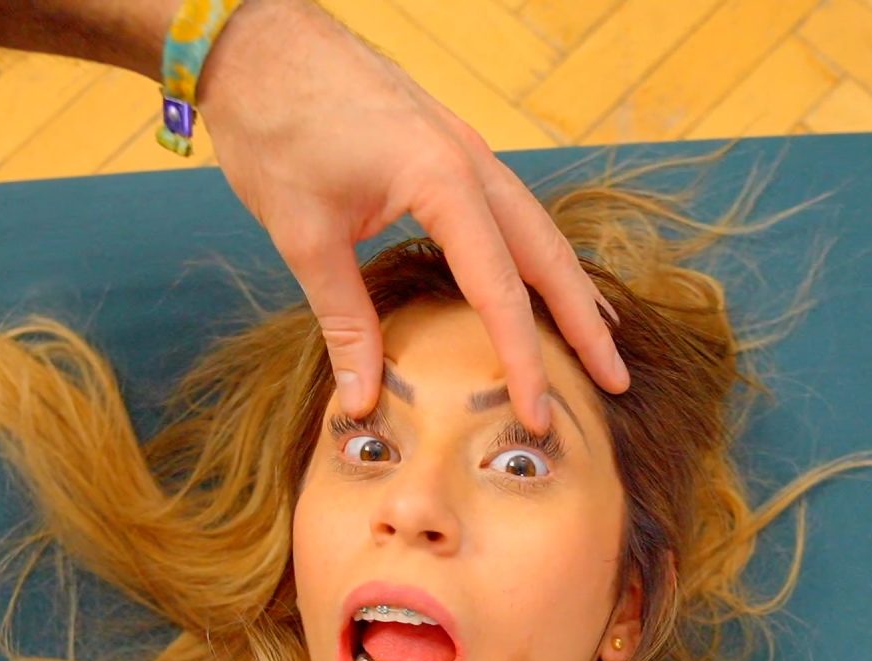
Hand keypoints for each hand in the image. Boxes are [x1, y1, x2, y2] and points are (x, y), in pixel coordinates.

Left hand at [193, 0, 628, 434]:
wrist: (257, 37)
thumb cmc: (273, 124)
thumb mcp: (303, 235)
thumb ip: (343, 320)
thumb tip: (361, 397)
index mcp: (442, 179)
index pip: (501, 289)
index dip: (524, 359)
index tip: (537, 413)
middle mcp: (470, 159)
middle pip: (547, 253)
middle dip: (584, 321)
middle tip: (615, 379)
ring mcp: (464, 146)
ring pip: (536, 225)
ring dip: (567, 283)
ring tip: (598, 336)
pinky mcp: (446, 142)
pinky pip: (508, 206)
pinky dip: (532, 250)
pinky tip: (538, 276)